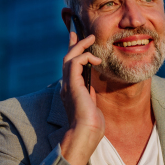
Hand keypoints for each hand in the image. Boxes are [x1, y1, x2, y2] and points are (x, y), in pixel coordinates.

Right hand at [60, 31, 103, 164]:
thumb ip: (89, 95)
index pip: (71, 67)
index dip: (74, 52)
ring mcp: (68, 84)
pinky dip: (85, 57)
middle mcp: (67, 85)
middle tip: (79, 31)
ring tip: (91, 39)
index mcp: (71, 89)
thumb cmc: (91, 124)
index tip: (78, 40)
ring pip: (70, 57)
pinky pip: (76, 62)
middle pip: (68, 58)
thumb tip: (92, 89)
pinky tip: (96, 59)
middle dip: (74, 43)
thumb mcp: (91, 105)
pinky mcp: (72, 84)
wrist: (86, 132)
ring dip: (80, 46)